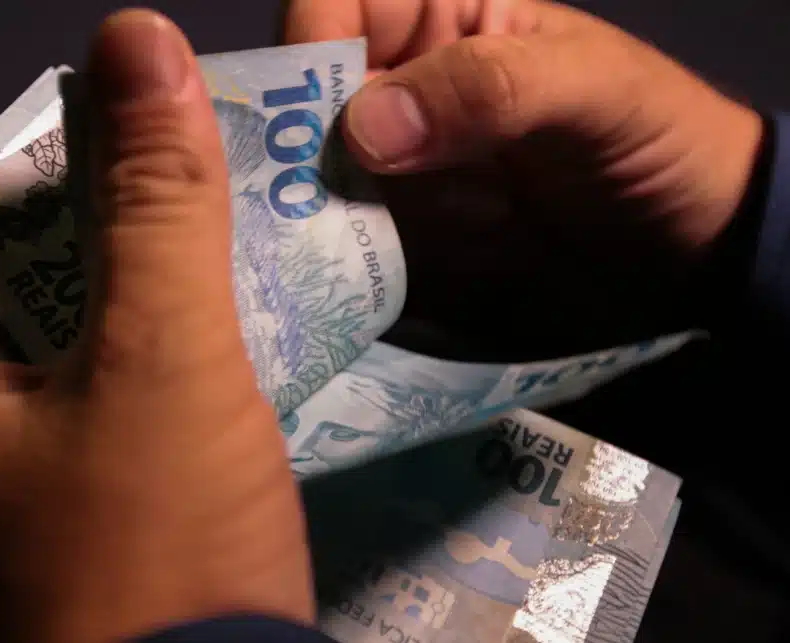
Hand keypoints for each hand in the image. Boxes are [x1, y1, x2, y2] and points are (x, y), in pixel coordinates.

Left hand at [0, 10, 312, 642]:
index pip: (19, 286)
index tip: (189, 255)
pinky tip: (222, 481)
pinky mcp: (66, 613)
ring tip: (243, 396)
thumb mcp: (169, 357)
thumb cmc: (162, 537)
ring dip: (167, 408)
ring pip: (96, 437)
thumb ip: (158, 206)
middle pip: (62, 365)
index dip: (112, 252)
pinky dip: (167, 478)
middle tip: (236, 328)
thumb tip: (135, 37)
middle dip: (149, 335)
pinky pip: (117, 506)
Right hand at [287, 0, 763, 358]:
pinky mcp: (411, 233)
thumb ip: (489, 88)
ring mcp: (403, 166)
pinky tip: (495, 250)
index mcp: (442, 16)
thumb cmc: (657, 136)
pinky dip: (419, 260)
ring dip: (412, 219)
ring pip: (337, 190)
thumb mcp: (592, 90)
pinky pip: (370, 247)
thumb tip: (362, 128)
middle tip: (464, 190)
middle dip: (362, 164)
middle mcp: (405, 86)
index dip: (308, 59)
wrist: (693, 239)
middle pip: (313, 115)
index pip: (333, 10)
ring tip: (504, 218)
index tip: (340, 132)